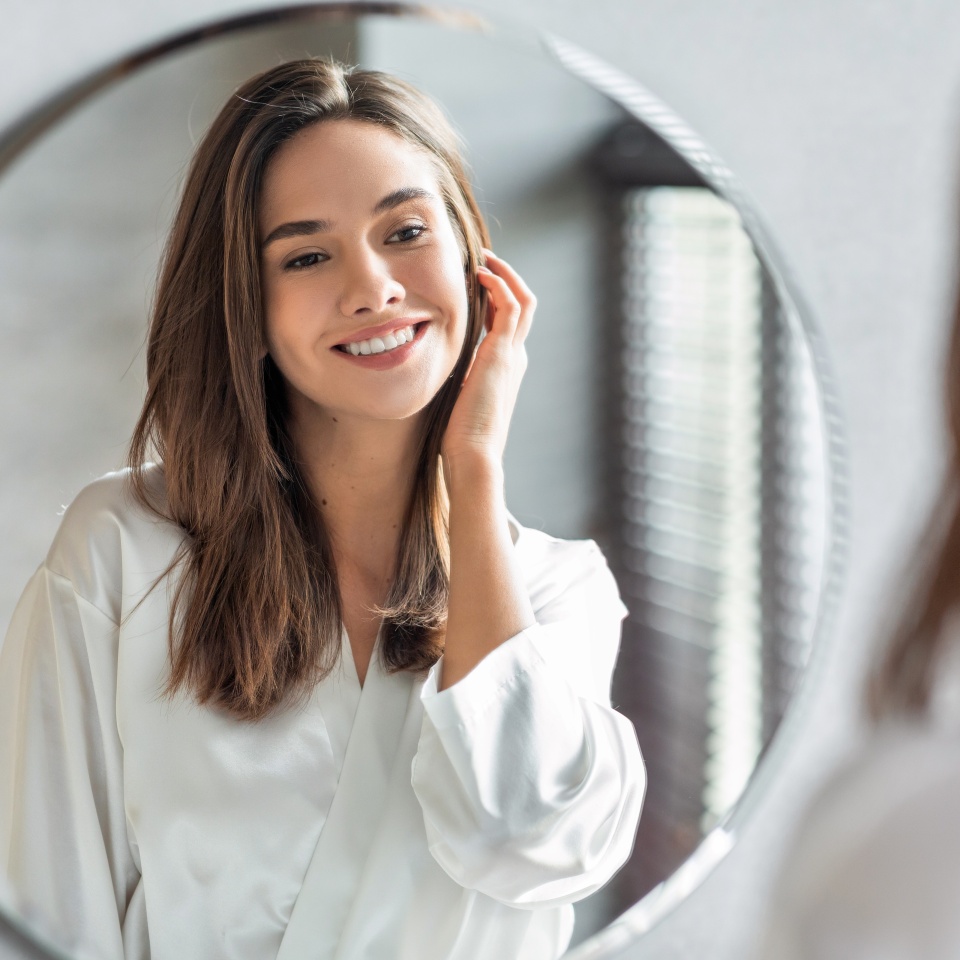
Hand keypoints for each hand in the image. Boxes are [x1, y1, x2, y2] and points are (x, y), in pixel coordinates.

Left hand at [441, 249, 535, 472]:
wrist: (474, 454)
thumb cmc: (460, 436)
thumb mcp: (457, 399)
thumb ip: (454, 379)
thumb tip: (434, 372)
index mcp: (503, 369)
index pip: (506, 323)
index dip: (494, 300)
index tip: (474, 284)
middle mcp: (514, 358)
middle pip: (523, 306)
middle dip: (505, 280)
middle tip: (483, 261)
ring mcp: (512, 354)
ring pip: (523, 300)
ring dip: (505, 275)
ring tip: (484, 259)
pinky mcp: (503, 353)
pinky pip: (511, 306)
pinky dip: (500, 285)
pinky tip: (481, 274)